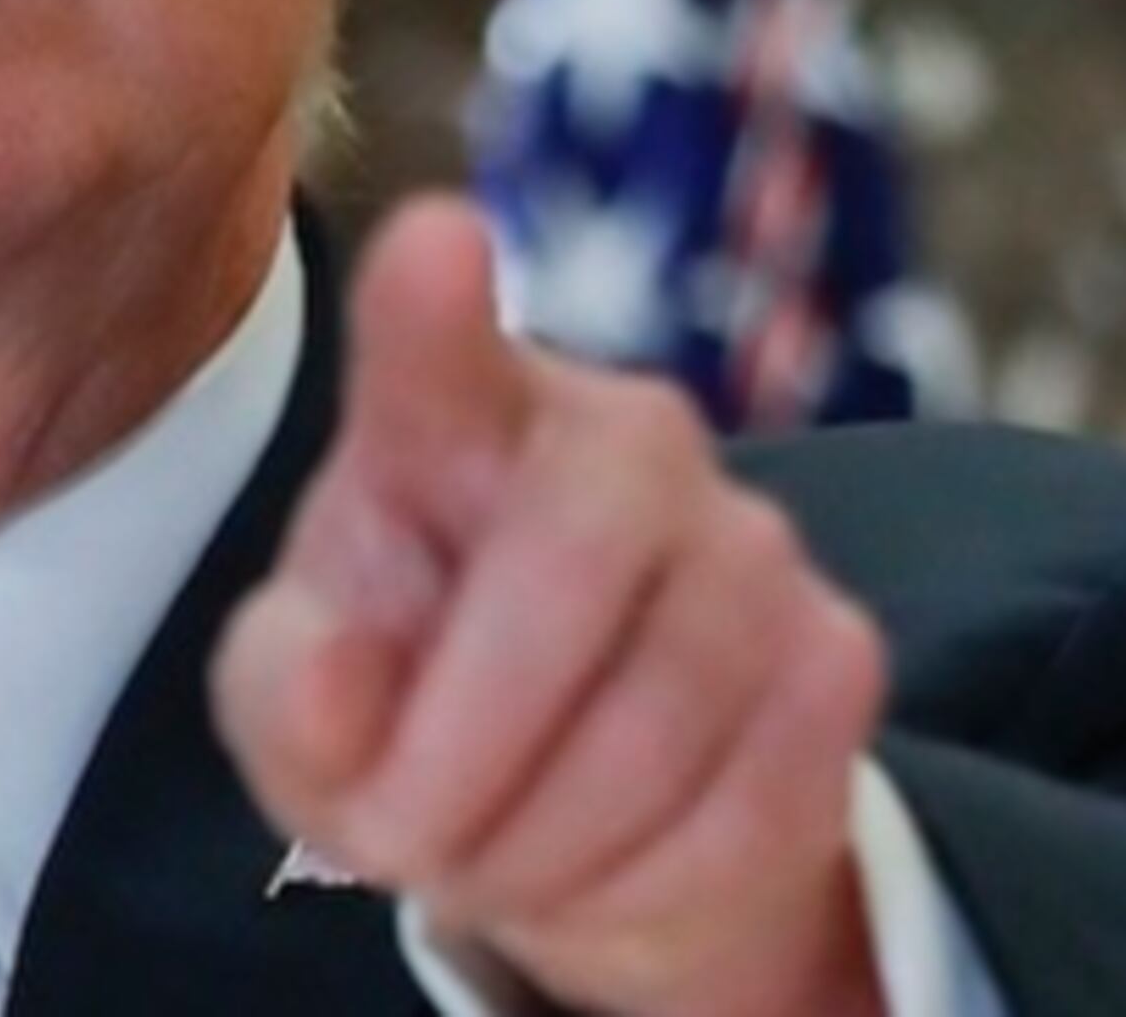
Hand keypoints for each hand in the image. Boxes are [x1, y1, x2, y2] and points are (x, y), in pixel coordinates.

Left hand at [212, 197, 889, 1016]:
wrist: (565, 814)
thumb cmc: (404, 704)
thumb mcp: (300, 706)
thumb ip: (288, 686)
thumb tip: (336, 677)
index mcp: (452, 415)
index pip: (437, 335)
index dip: (432, 296)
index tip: (435, 241)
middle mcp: (621, 435)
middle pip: (566, 566)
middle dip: (466, 745)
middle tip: (396, 837)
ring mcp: (749, 539)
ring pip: (664, 713)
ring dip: (547, 840)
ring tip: (484, 859)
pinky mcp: (836, 656)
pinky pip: (753, 802)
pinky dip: (648, 883)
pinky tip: (593, 869)